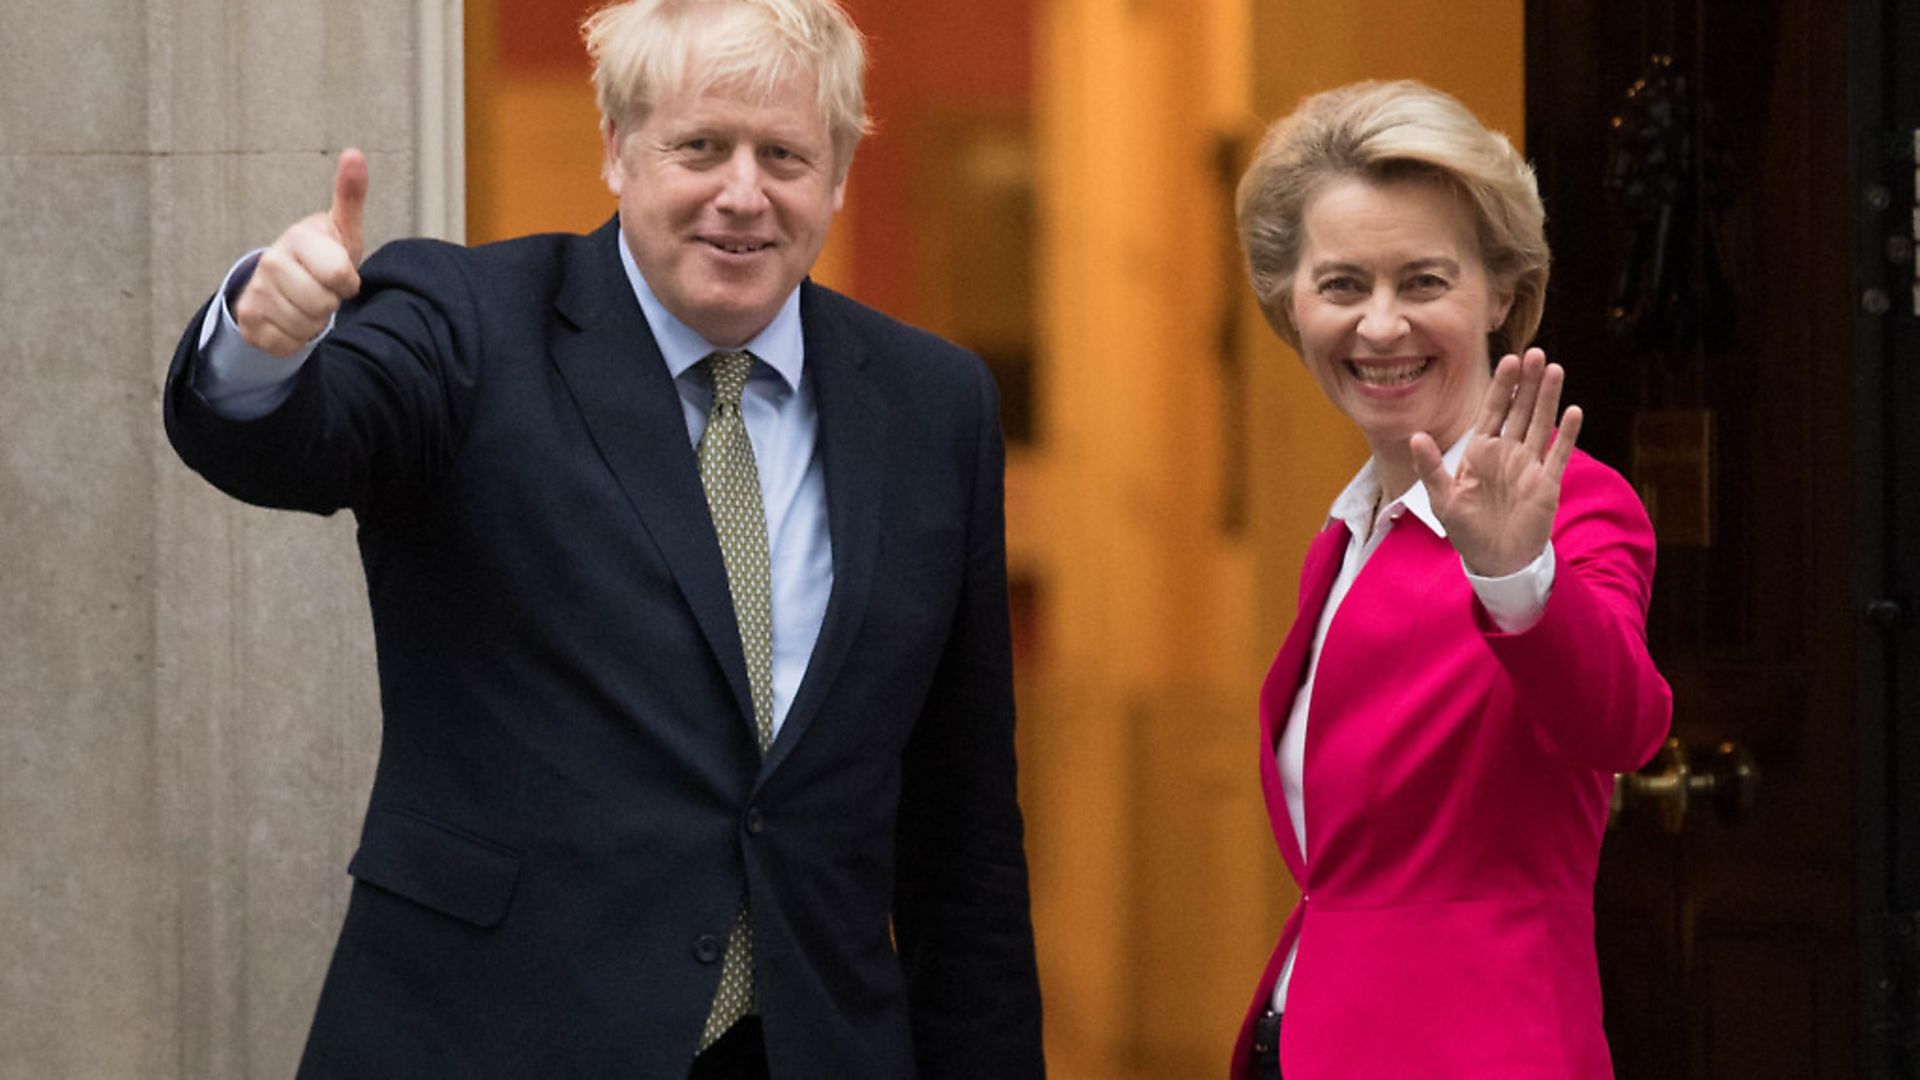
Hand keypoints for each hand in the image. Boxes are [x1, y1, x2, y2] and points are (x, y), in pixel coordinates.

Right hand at [232, 149, 366, 356]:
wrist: (284, 283)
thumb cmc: (321, 254)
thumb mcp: (342, 229)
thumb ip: (350, 196)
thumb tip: (354, 153)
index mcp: (297, 238)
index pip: (339, 277)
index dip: (347, 282)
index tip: (340, 273)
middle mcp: (270, 263)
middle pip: (323, 306)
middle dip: (331, 303)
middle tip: (322, 289)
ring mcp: (256, 292)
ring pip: (306, 327)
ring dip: (314, 322)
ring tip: (307, 302)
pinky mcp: (248, 321)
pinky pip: (288, 344)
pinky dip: (296, 339)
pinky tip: (291, 319)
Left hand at [1410, 348, 1583, 576]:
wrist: (1495, 560)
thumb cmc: (1466, 529)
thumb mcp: (1442, 498)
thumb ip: (1431, 467)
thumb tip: (1416, 436)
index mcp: (1480, 452)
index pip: (1493, 411)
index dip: (1502, 386)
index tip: (1510, 360)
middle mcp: (1507, 453)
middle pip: (1520, 410)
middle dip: (1528, 383)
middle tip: (1536, 353)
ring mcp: (1529, 465)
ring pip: (1541, 424)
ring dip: (1548, 398)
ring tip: (1555, 370)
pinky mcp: (1547, 483)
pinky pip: (1558, 454)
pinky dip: (1567, 434)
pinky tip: (1575, 411)